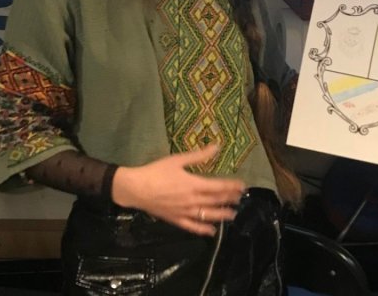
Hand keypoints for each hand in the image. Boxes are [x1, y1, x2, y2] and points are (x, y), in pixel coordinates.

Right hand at [111, 144, 245, 235]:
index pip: (218, 186)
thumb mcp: (177, 160)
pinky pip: (193, 227)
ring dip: (222, 215)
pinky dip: (204, 229)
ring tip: (233, 215)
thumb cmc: (156, 171)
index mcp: (193, 184)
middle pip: (215, 201)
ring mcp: (185, 212)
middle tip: (240, 198)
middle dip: (229, 199)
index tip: (242, 185)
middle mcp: (192, 200)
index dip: (232, 186)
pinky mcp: (176, 220)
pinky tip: (212, 231)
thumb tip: (217, 146)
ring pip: (208, 215)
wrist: (136, 188)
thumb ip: (198, 155)